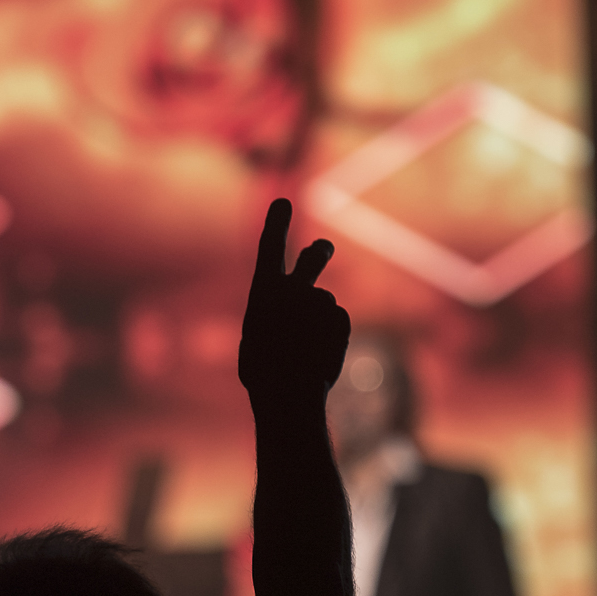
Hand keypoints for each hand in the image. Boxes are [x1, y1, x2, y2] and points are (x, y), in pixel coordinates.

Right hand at [239, 198, 348, 407]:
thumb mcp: (257, 338)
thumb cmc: (263, 372)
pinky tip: (320, 353)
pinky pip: (337, 321)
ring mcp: (318, 300)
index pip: (270, 245)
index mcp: (263, 290)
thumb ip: (273, 314)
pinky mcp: (339, 316)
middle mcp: (293, 287)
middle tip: (323, 248)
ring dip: (318, 323)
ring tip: (306, 348)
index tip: (283, 201)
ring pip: (323, 304)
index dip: (277, 222)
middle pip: (314, 256)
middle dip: (320, 251)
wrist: (288, 394)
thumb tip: (289, 313)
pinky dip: (331, 336)